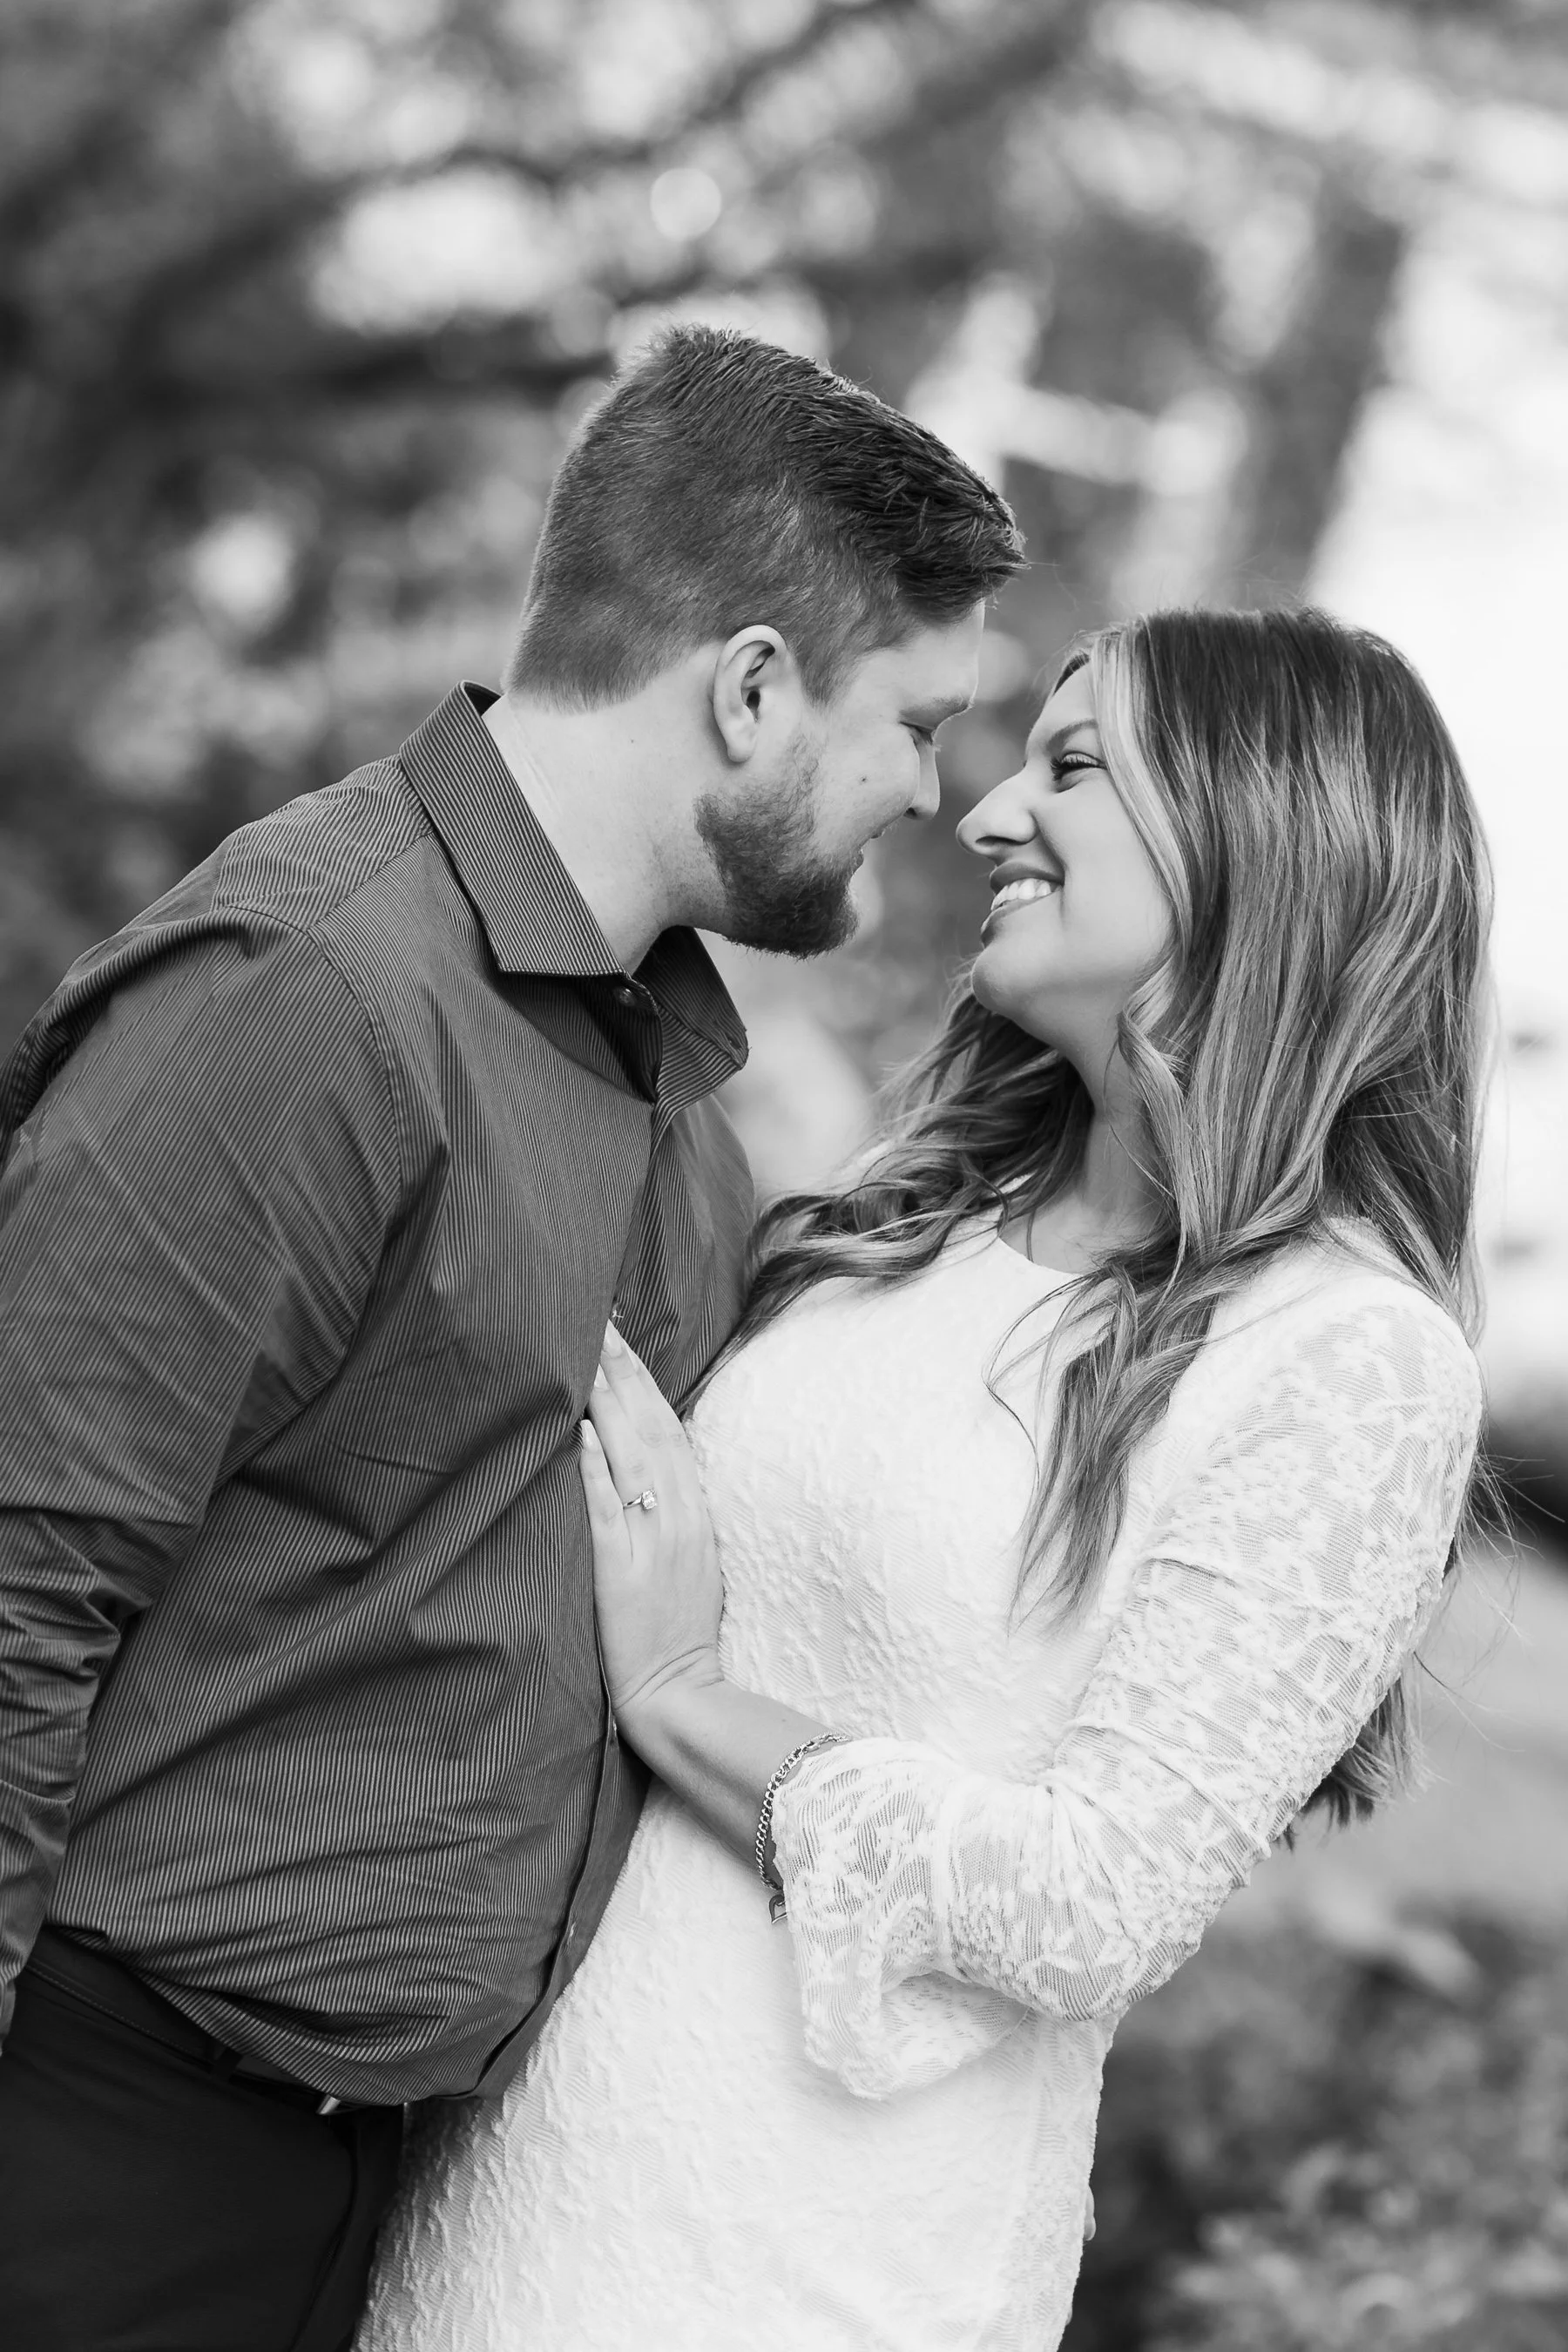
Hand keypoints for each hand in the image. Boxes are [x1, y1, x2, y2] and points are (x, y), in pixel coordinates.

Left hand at [579, 1323, 725, 1750]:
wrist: (681, 1690)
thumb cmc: (681, 1625)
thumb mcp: (693, 1553)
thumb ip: (674, 1503)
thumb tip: (646, 1452)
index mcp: (695, 1507)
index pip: (667, 1425)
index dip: (641, 1377)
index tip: (616, 1333)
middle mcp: (678, 1513)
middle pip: (649, 1426)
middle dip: (621, 1369)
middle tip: (594, 1319)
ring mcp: (653, 1539)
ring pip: (631, 1456)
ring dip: (607, 1401)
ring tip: (584, 1353)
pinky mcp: (623, 1569)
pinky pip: (608, 1510)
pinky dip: (595, 1469)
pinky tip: (580, 1433)